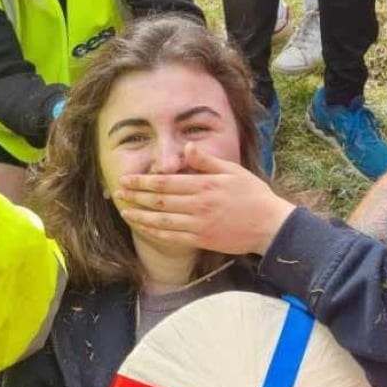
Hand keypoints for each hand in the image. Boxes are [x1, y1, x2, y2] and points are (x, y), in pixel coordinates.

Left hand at [116, 144, 294, 255]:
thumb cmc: (252, 195)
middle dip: (136, 197)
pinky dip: (155, 232)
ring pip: (162, 220)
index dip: (143, 181)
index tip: (126, 179)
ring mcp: (199, 224)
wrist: (269, 225)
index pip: (166, 183)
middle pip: (159, 201)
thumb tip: (186, 146)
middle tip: (117, 193)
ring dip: (140, 216)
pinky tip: (144, 228)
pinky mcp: (202, 240)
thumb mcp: (232, 170)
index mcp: (204, 185)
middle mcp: (198, 205)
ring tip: (124, 211)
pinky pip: (173, 237)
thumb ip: (206, 160)